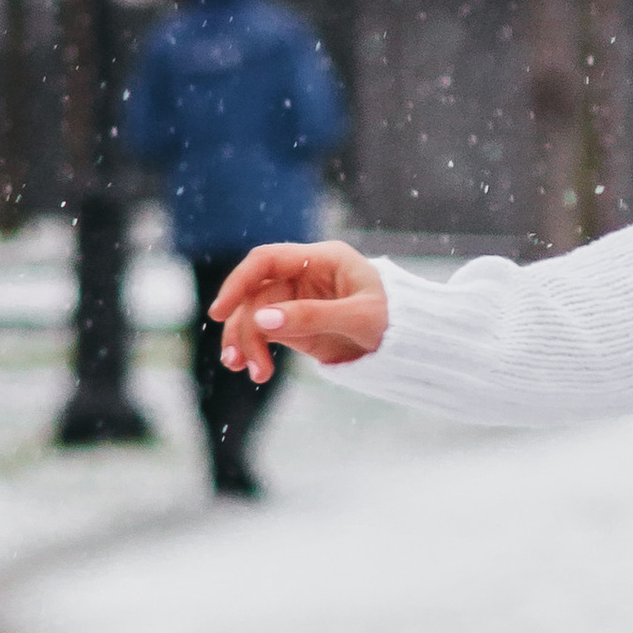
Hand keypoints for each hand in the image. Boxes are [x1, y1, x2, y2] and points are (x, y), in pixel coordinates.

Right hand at [210, 241, 388, 380]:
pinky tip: (254, 371)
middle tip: (242, 362)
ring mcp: (297, 299)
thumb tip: (262, 320)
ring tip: (252, 372)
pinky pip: (264, 333)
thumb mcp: (360, 319)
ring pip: (255, 316)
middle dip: (245, 328)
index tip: (221, 311)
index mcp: (322, 259)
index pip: (267, 260)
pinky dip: (255, 350)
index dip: (239, 282)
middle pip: (256, 294)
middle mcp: (305, 275)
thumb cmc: (396, 320)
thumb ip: (312, 316)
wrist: (412, 343)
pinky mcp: (295, 323)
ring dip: (246, 343)